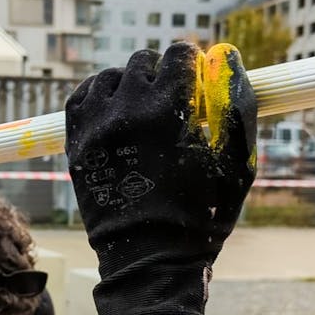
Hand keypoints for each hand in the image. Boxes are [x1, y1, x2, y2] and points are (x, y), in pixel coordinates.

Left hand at [65, 42, 256, 314]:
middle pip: (144, 62)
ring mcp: (96, 125)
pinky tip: (113, 108)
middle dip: (162, 74)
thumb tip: (229, 59)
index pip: (180, 55)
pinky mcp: (76, 143)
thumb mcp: (235, 163)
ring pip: (110, 77)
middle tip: (172, 100)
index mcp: (170, 108)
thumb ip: (238, 107)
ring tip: (142, 108)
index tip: (197, 81)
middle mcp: (128, 108)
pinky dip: (97, 96)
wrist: (149, 259)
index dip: (193, 64)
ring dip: (128, 84)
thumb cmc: (200, 217)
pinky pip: (80, 97)